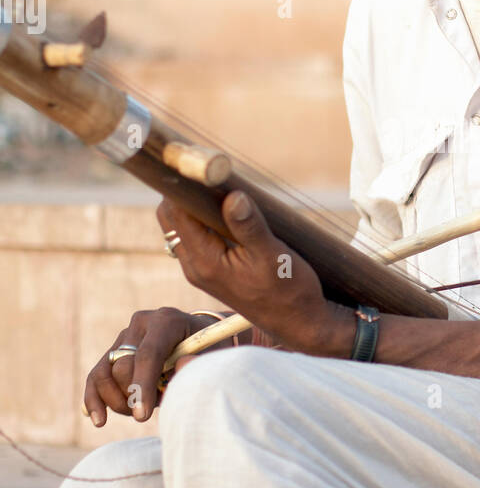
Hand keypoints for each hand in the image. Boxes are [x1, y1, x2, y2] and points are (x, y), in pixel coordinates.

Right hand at [83, 307, 209, 427]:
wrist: (201, 340)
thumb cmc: (209, 353)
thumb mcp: (211, 359)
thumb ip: (195, 366)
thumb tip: (179, 369)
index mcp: (167, 321)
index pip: (148, 355)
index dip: (142, 387)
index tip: (142, 416)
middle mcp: (142, 323)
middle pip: (123, 366)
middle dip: (133, 396)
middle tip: (152, 411)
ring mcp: (125, 336)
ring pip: (105, 373)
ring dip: (117, 401)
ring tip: (138, 413)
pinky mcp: (114, 350)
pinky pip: (96, 376)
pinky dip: (94, 398)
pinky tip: (99, 420)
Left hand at [155, 190, 354, 358]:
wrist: (300, 324)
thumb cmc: (290, 292)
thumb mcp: (274, 256)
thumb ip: (249, 226)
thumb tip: (231, 196)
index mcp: (205, 262)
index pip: (176, 212)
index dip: (181, 185)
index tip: (196, 163)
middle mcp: (195, 266)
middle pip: (172, 216)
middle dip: (185, 192)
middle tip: (212, 173)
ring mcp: (202, 269)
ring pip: (183, 225)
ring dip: (196, 205)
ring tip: (223, 188)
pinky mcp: (212, 270)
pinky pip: (197, 235)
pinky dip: (206, 218)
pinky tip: (230, 210)